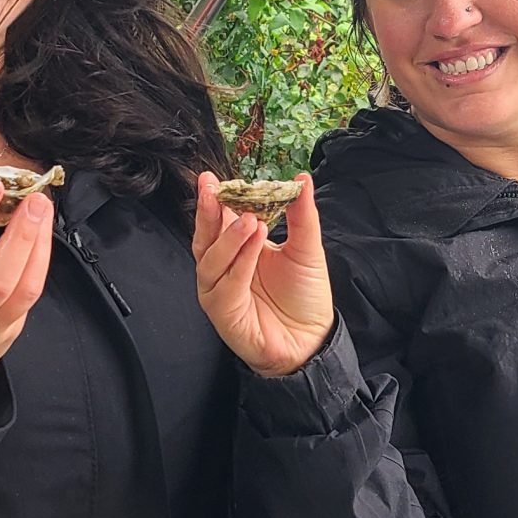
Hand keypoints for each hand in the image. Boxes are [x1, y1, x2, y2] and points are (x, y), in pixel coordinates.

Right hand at [192, 172, 333, 377]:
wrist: (313, 340)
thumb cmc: (305, 296)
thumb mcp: (307, 248)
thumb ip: (301, 214)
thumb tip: (301, 178)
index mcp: (238, 250)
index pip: (219, 221)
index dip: (214, 199)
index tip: (211, 177)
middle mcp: (223, 269)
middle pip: (204, 237)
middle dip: (207, 212)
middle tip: (213, 189)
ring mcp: (220, 292)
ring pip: (211, 261)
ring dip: (228, 237)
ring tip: (250, 219)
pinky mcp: (225, 314)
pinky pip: (226, 286)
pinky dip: (239, 263)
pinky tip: (254, 244)